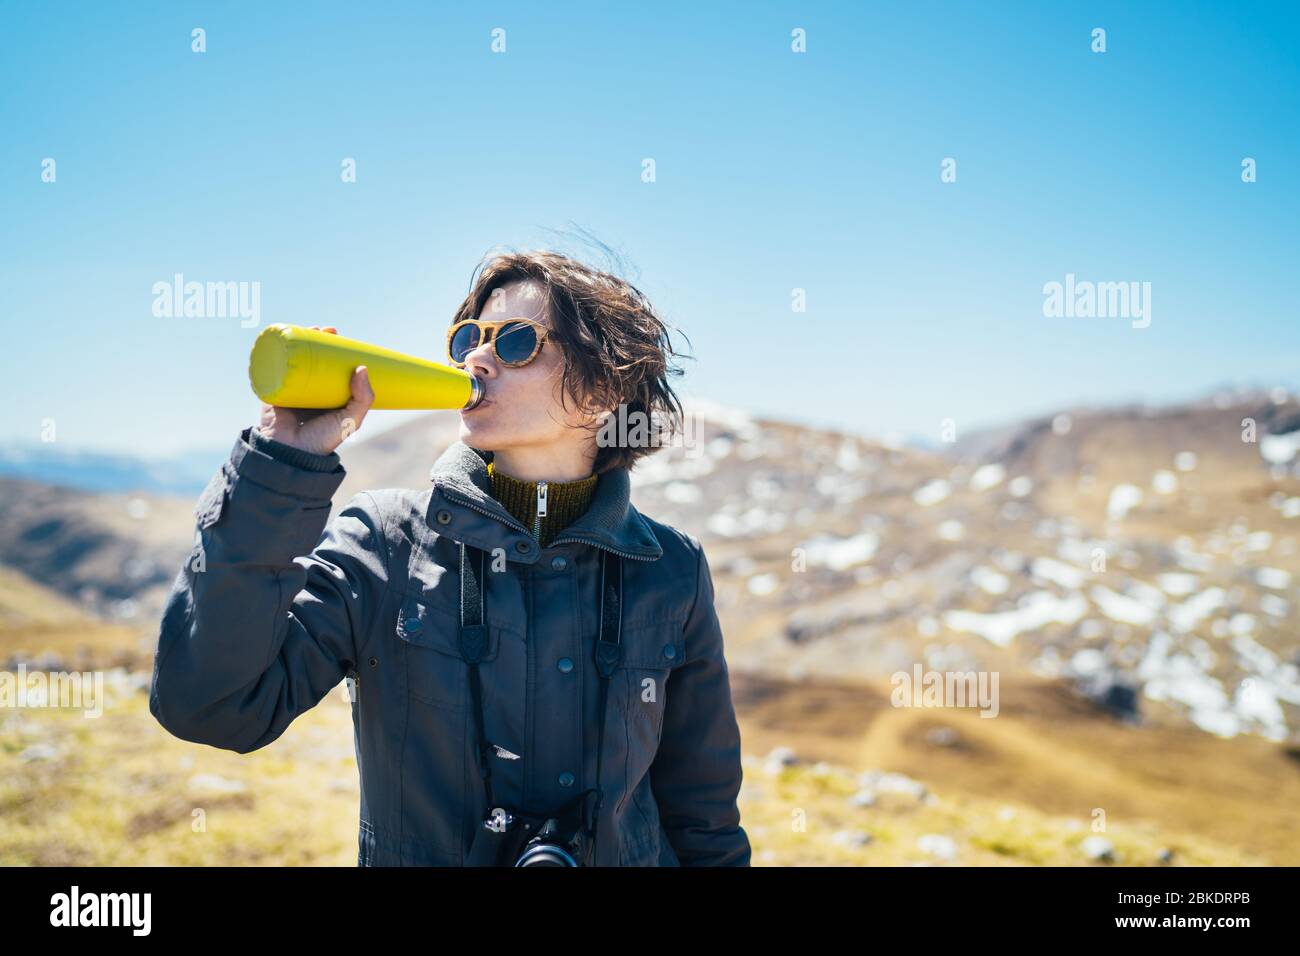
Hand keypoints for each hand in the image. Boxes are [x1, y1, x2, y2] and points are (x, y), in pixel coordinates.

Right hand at [257, 326, 374, 455]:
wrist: (290, 454)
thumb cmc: (322, 440)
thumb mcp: (350, 420)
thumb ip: (362, 398)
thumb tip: (362, 368)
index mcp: (325, 395)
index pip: (330, 366)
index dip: (334, 349)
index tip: (340, 336)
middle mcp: (308, 389)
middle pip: (311, 358)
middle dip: (317, 340)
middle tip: (327, 330)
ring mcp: (289, 388)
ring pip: (292, 359)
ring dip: (297, 340)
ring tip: (308, 329)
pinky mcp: (272, 389)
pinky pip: (271, 368)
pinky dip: (273, 352)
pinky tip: (280, 338)